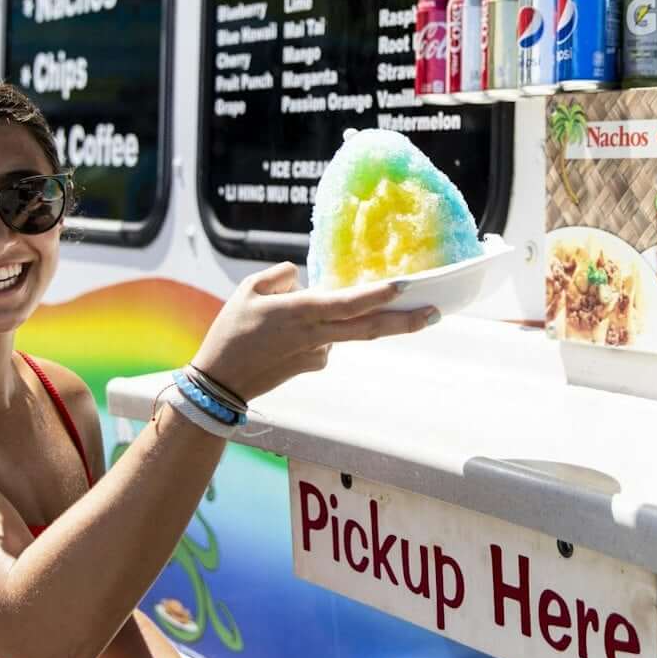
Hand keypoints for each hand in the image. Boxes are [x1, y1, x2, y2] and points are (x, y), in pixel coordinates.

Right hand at [190, 263, 435, 401]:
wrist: (221, 382)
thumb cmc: (230, 331)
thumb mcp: (249, 289)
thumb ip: (281, 276)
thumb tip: (304, 277)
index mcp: (299, 312)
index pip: (347, 303)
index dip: (377, 295)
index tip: (405, 286)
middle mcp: (315, 335)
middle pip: (369, 328)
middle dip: (406, 322)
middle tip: (435, 312)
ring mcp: (316, 354)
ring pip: (346, 333)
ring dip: (343, 322)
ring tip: (299, 319)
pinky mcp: (312, 367)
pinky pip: (326, 344)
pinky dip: (317, 334)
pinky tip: (286, 339)